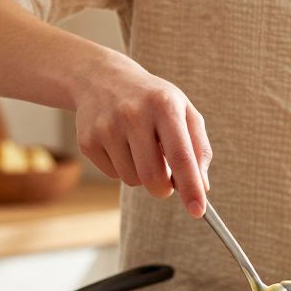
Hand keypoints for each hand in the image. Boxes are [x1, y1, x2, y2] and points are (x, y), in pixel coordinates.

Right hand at [71, 52, 211, 216]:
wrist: (102, 79)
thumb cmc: (153, 101)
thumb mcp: (183, 112)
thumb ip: (198, 148)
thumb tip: (203, 187)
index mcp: (164, 105)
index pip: (181, 155)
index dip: (191, 187)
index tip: (198, 211)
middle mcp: (133, 114)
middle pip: (153, 177)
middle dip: (164, 188)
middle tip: (166, 181)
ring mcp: (106, 127)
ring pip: (133, 180)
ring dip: (142, 175)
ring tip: (140, 148)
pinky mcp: (87, 141)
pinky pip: (114, 175)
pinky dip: (123, 168)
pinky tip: (121, 144)